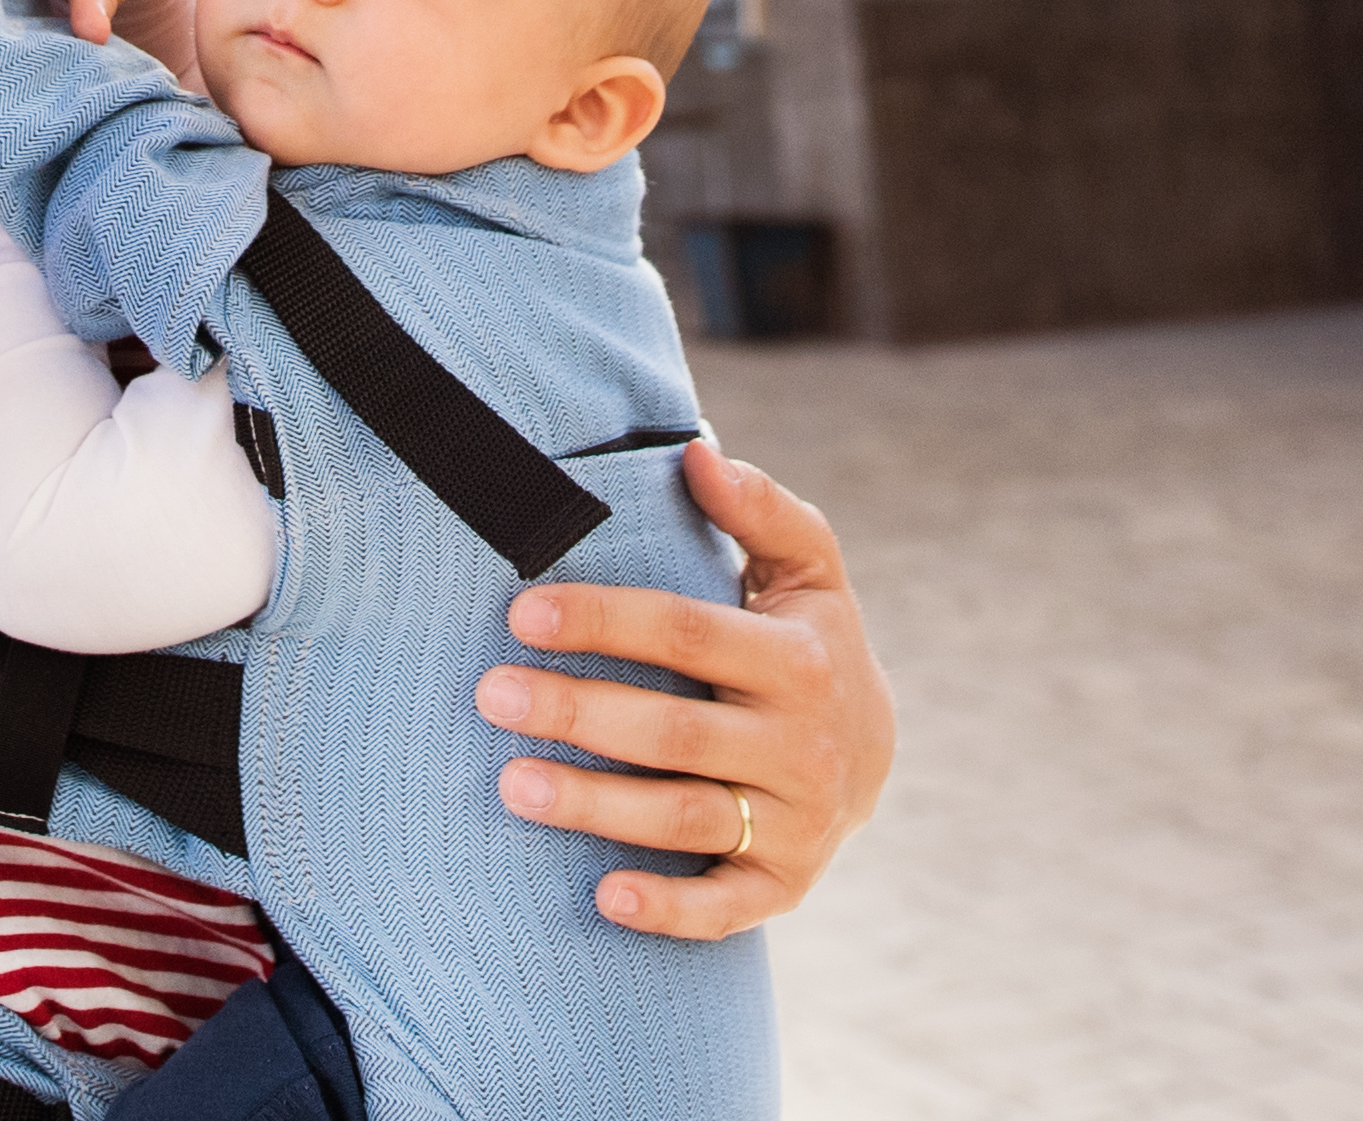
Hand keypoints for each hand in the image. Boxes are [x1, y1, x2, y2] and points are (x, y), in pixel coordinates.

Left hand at [476, 443, 892, 941]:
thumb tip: (698, 453)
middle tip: (490, 694)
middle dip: (578, 712)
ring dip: (596, 806)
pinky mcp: (782, 885)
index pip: (687, 632)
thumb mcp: (806, 569)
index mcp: (798, 659)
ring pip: (685, 818)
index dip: (604, 620)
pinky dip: (668, 909)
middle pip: (673, 731)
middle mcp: (801, 745)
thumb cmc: (809, 640)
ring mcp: (794, 822)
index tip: (522, 611)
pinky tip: (603, 898)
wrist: (873, 753)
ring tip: (511, 784)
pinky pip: (724, 909)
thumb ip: (759, 509)